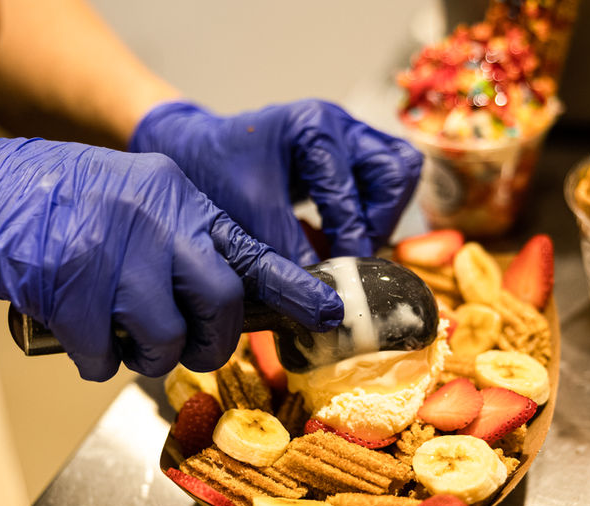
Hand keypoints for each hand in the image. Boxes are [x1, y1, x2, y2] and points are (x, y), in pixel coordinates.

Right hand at [0, 134, 342, 380]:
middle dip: (214, 340)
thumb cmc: (68, 202)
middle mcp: (156, 221)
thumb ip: (186, 239)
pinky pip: (104, 357)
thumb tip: (230, 300)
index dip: (294, 289)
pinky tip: (81, 338)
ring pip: (166, 338)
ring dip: (149, 355)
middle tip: (194, 346)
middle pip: (221, 303)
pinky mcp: (73, 289)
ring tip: (125, 337)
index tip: (327, 314)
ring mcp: (115, 254)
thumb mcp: (142, 196)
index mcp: (179, 199)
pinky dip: (96, 361)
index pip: (251, 250)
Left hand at [129, 99, 422, 264]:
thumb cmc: (212, 171)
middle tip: (353, 253)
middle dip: (380, 220)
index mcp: (314, 127)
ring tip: (351, 246)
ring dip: (381, 216)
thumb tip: (325, 295)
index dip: (351, 238)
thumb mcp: (248, 214)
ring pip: (398, 174)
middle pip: (397, 172)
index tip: (341, 272)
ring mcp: (347, 137)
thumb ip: (289, 253)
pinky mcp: (347, 157)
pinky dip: (370, 213)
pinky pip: (382, 183)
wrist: (191, 152)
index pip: (356, 190)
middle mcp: (339, 126)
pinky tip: (339, 238)